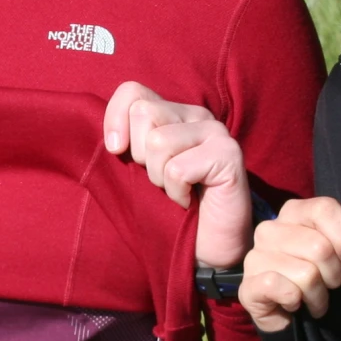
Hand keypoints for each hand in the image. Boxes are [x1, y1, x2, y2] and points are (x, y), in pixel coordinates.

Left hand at [102, 81, 251, 268]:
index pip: (132, 92)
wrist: (206, 249)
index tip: (116, 151)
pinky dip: (177, 194)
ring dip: (160, 179)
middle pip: (144, 114)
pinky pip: (178, 169)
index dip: (114, 119)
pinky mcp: (228, 154)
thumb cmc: (170, 210)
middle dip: (141, 157)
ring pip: (159, 142)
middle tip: (161, 180)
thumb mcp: (138, 172)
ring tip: (178, 191)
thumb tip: (111, 140)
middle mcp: (196, 115)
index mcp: (173, 113)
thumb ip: (126, 144)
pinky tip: (192, 201)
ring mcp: (216, 132)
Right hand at [240, 199, 340, 331]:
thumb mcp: (333, 251)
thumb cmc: (315, 277)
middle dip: (334, 275)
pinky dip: (298, 302)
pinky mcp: (249, 285)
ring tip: (312, 299)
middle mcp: (269, 230)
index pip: (324, 209)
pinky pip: (288, 291)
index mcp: (291, 213)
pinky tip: (293, 304)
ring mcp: (255, 257)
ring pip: (307, 275)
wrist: (287, 316)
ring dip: (318, 296)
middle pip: (320, 247)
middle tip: (328, 285)